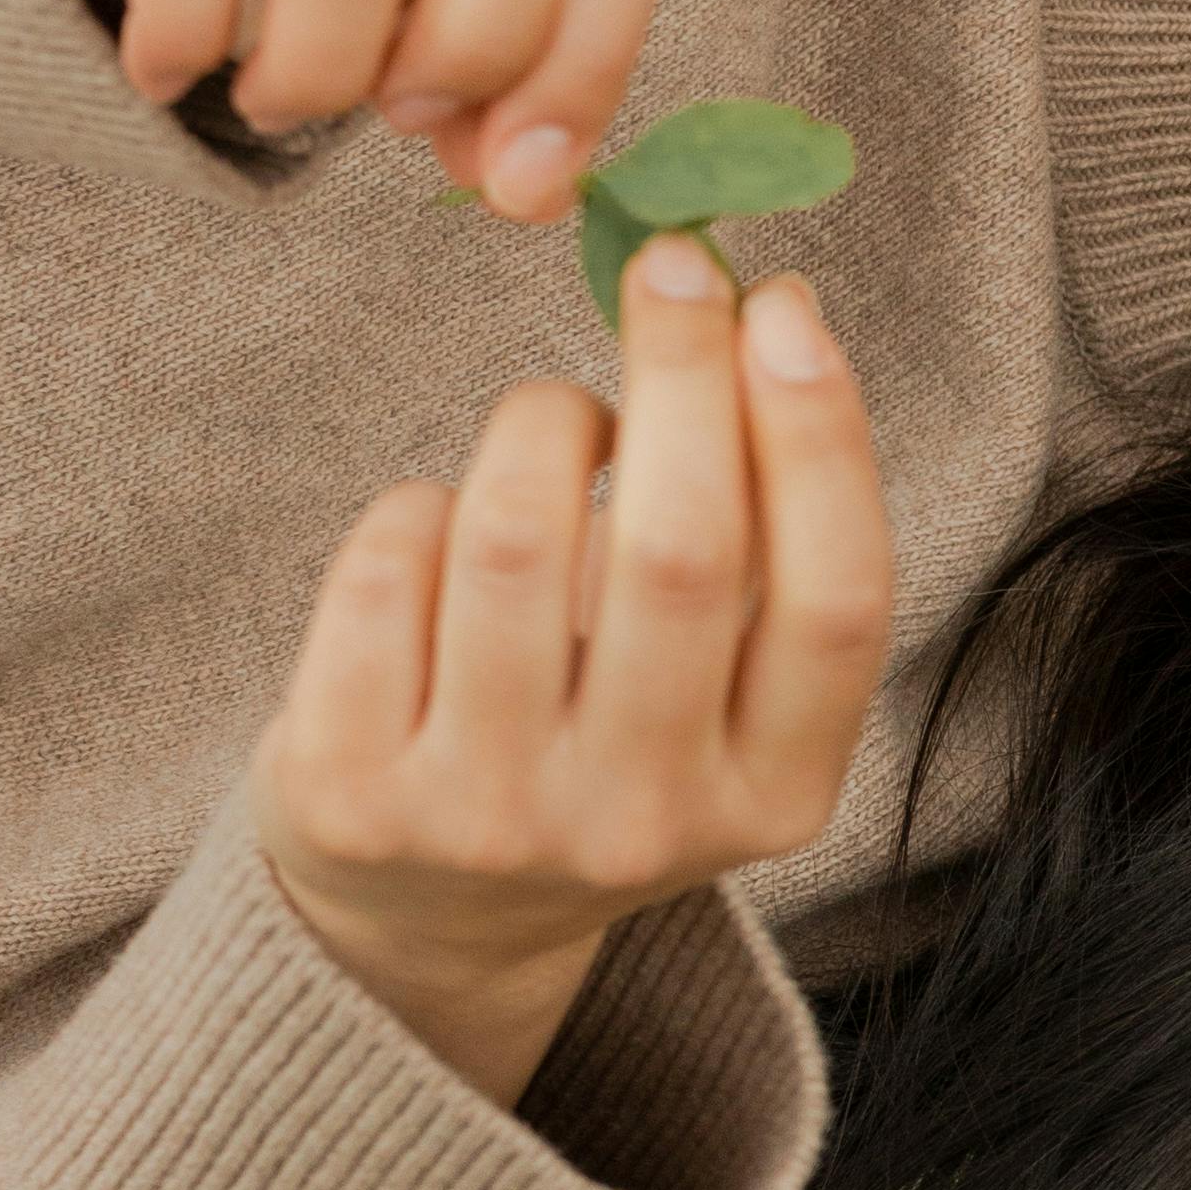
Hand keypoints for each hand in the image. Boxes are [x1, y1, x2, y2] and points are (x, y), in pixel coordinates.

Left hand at [254, 245, 893, 1105]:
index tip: (785, 307)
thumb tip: (769, 317)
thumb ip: (762, 554)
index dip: (820, 438)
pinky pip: (388, 568)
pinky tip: (444, 530)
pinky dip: (421, 506)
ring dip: (537, 427)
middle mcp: (642, 825)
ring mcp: (490, 818)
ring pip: (514, 540)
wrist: (428, 921)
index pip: (837, 604)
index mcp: (774, 801)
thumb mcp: (722, 704)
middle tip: (671, 267)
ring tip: (548, 427)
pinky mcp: (353, 793)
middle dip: (681, 373)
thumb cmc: (605, 747)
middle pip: (681, 554)